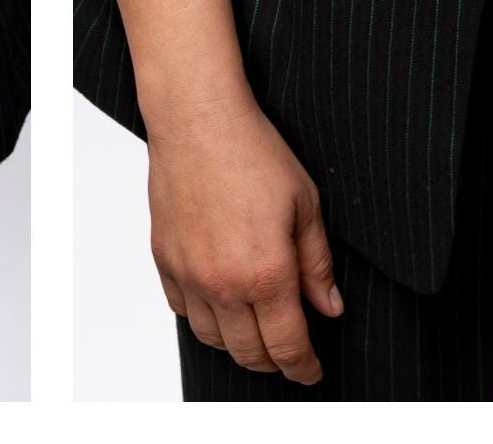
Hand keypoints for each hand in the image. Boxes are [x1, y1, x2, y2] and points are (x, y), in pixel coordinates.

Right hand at [146, 88, 344, 385]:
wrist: (197, 120)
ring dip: (237, 344)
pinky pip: (182, 309)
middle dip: (274, 362)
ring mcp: (188, 273)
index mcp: (266, 274)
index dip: (303, 367)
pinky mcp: (163, 258)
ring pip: (212, 338)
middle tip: (289, 354)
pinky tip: (220, 303)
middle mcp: (222, 283)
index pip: (287, 347)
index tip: (311, 371)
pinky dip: (203, 317)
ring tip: (255, 331)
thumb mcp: (305, 206)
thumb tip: (329, 307)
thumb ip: (318, 264)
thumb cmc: (252, 153)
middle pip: (249, 353)